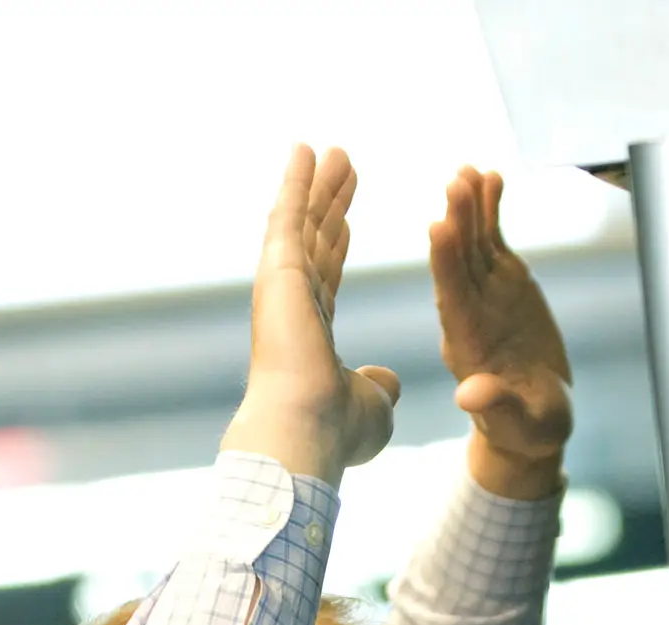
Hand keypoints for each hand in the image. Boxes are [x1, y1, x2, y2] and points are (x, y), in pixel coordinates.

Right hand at [220, 146, 401, 485]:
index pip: (327, 278)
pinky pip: (288, 215)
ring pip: (302, 222)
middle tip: (341, 167)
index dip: (336, 247)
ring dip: (315, 185)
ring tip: (330, 150)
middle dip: (329, 204)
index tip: (344, 220)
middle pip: (315, 241)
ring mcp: (284, 285)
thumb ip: (379, 387)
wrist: (306, 428)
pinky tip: (304, 150)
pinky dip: (296, 182)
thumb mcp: (373, 405)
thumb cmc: (337, 429)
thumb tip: (389, 382)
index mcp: (312, 333)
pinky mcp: (279, 270)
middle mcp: (294, 305)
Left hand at [430, 166, 572, 498]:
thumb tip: (469, 396)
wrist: (535, 422)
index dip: (446, 263)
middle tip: (454, 183)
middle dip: (457, 222)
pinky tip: (491, 178)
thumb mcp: (519, 423)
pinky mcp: (505, 285)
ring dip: (470, 208)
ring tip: (468, 171)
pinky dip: (492, 211)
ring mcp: (486, 296)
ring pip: (474, 244)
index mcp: (467, 345)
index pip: (452, 298)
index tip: (439, 227)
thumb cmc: (528, 430)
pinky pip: (494, 242)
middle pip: (459, 263)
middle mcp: (470, 314)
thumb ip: (497, 405)